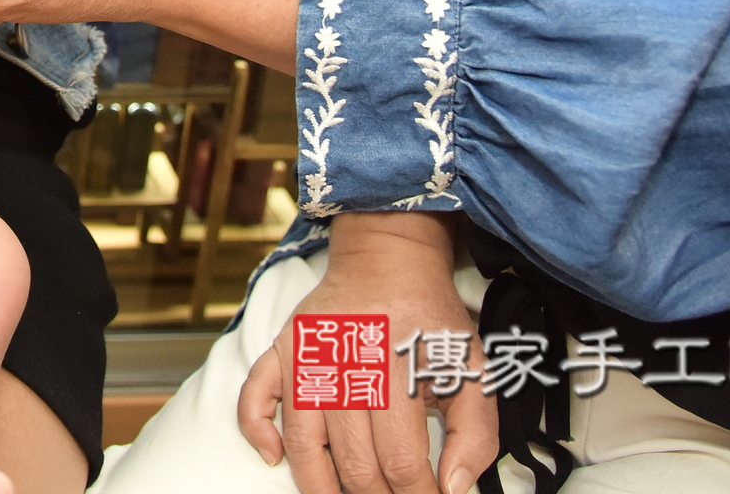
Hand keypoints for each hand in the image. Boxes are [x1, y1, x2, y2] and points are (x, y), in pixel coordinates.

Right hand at [236, 214, 496, 493]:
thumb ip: (475, 434)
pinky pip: (254, 396)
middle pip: (352, 462)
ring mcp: (305, 357)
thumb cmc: (432, 320)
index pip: (400, 460)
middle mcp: (344, 364)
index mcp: (395, 370)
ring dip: (321, 487)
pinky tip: (275, 457)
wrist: (388, 258)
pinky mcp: (281, 349)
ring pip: (303, 443)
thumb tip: (453, 487)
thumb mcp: (473, 369)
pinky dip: (257, 431)